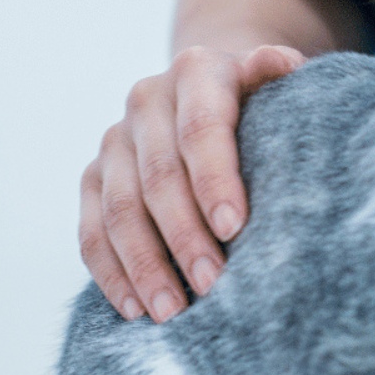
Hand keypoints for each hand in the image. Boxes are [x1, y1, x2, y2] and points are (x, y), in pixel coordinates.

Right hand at [79, 44, 304, 321]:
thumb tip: (282, 63)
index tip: (236, 228)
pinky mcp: (93, 176)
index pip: (201, 129)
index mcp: (198, 72)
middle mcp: (147, 101)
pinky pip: (92, 231)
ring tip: (172, 311)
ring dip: (144, 265)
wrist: (212, 89)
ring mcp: (115, 140)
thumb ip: (279, 75)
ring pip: (119, 210)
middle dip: (185, 236)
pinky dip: (112, 273)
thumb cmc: (261, 100)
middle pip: (159, 177)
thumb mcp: (277, 82)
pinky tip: (135, 307)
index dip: (215, 179)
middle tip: (213, 284)